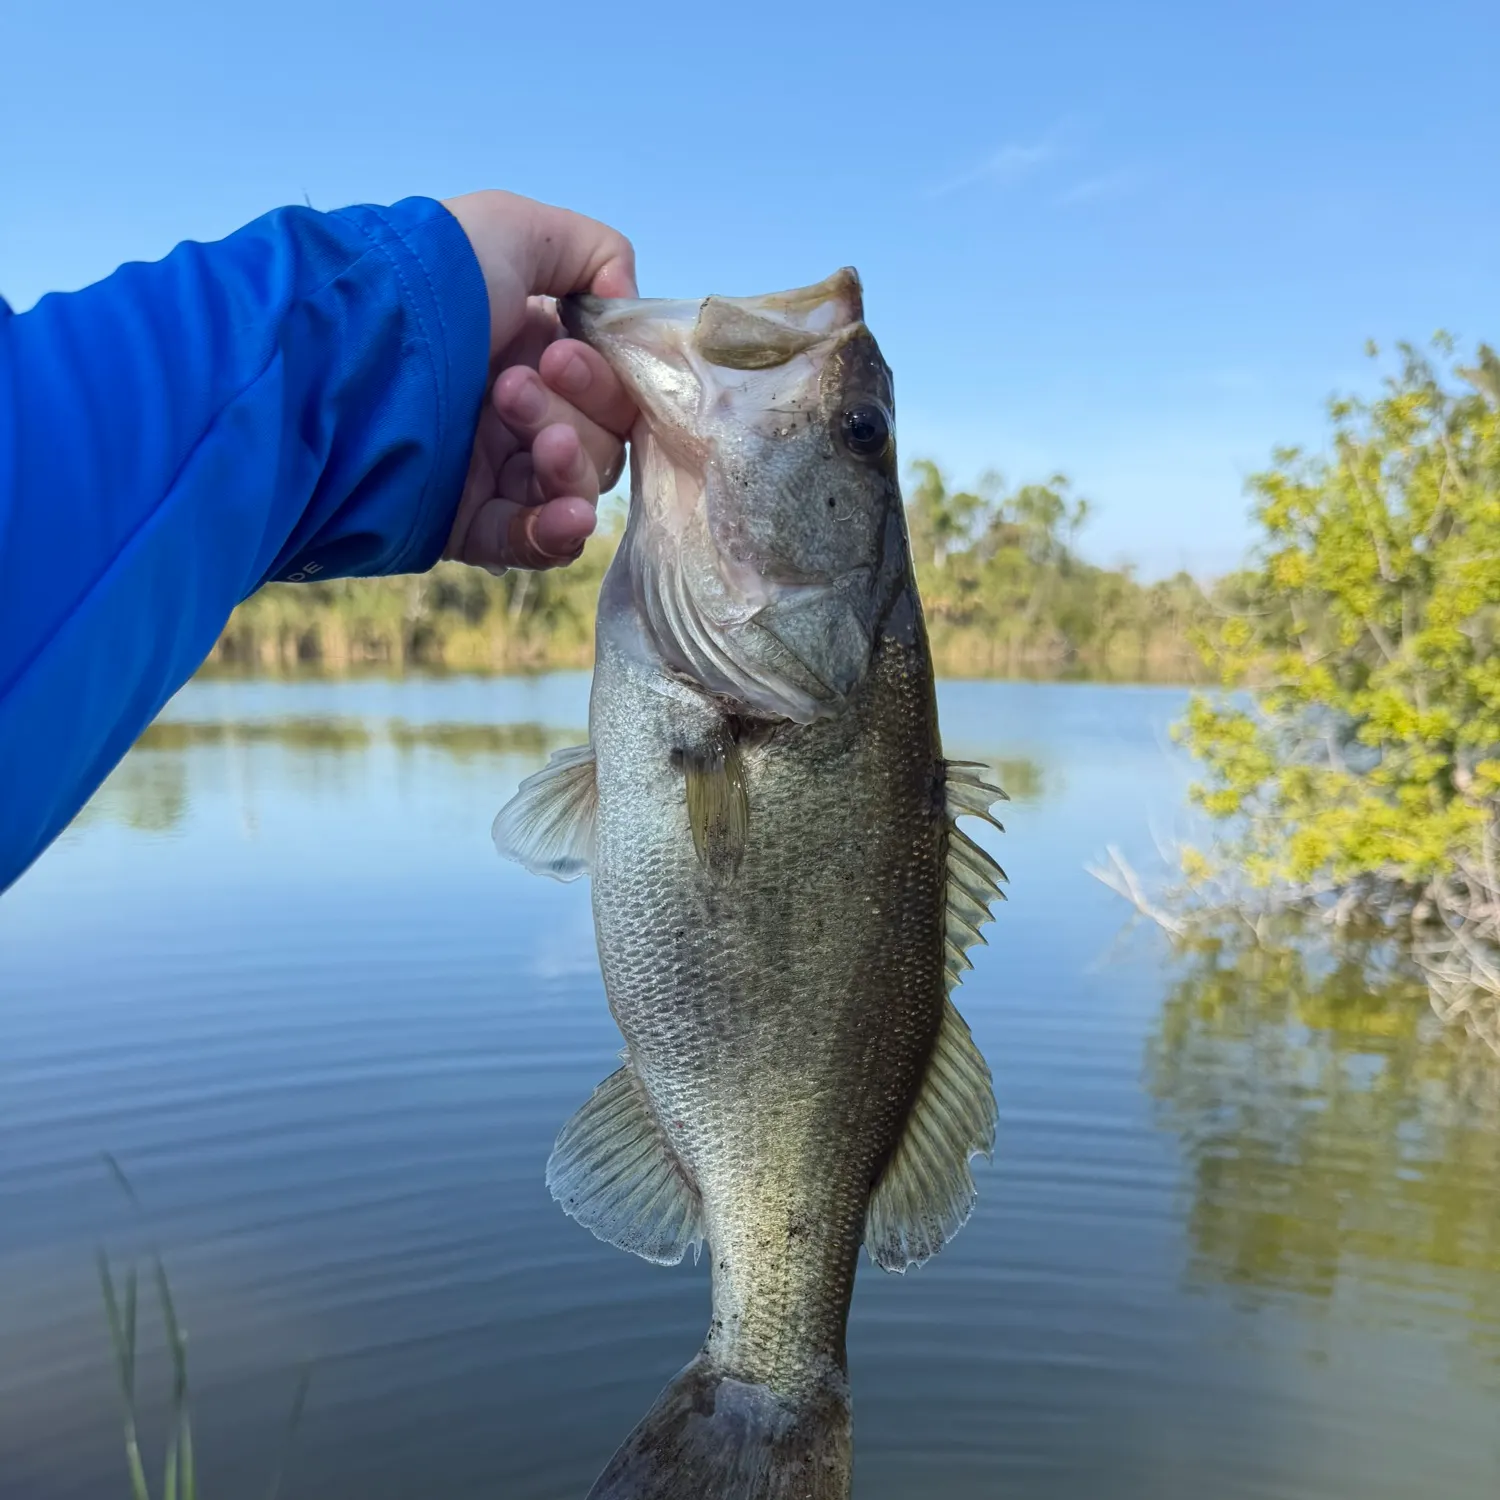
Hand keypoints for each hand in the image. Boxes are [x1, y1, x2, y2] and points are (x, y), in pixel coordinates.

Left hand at [439, 190, 637, 572]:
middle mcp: (514, 410)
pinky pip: (531, 545)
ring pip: (573, 490)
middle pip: (599, 440)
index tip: (561, 355)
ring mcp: (490, 470)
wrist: (338, 354)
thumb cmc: (427, 281)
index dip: (603, 378)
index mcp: (529, 347)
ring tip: (540, 444)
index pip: (609, 386)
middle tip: (512, 388)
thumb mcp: (515, 229)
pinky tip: (568, 517)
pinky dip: (557, 534)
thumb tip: (626, 307)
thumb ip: (597, 254)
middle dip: (575, 414)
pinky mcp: (465, 525)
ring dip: (572, 468)